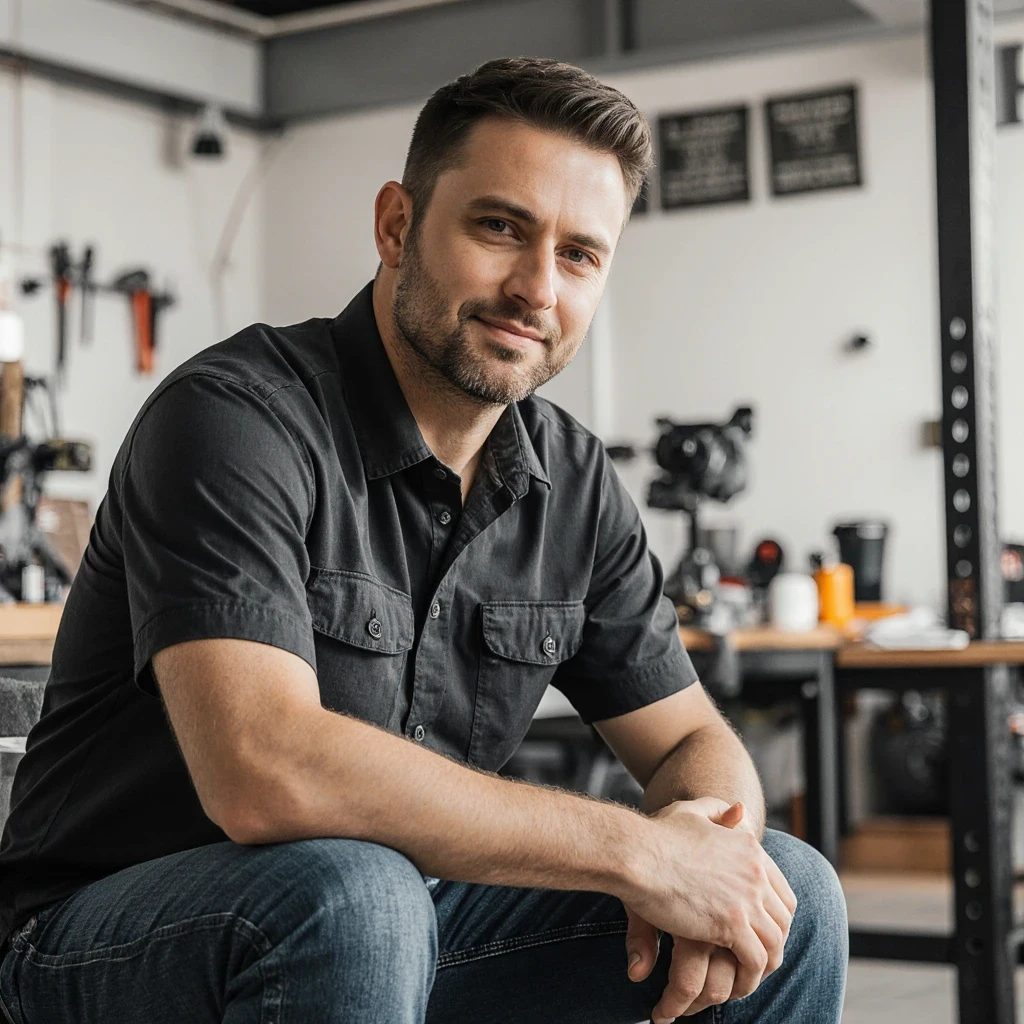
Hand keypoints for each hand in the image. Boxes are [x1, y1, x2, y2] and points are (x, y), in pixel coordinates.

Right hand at [622, 798, 795, 1009]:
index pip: (782, 891)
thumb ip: (716, 809)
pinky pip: (756, 960)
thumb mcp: (692, 811)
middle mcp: (756, 873)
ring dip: (764, 965)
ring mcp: (747, 898)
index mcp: (750, 848)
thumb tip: (739, 808)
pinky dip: (749, 978)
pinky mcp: (732, 924)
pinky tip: (734, 987)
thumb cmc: (656, 833)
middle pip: (783, 918)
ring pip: (775, 942)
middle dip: (774, 942)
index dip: (776, 916)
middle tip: (758, 960)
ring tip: (747, 978)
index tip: (762, 932)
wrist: (639, 854)